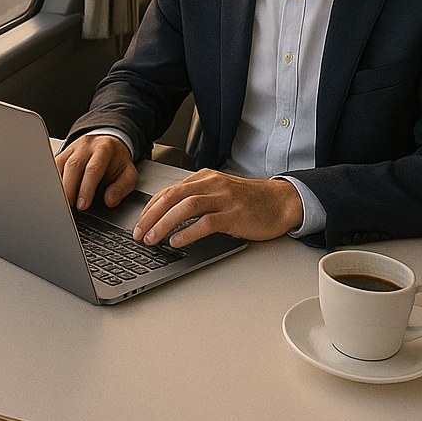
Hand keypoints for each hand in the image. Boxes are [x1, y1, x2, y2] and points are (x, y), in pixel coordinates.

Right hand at [55, 134, 137, 209]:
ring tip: (61, 202)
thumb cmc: (118, 162)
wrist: (111, 143)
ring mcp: (73, 147)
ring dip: (60, 185)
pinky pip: (55, 164)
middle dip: (70, 188)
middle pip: (73, 165)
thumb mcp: (128, 174)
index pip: (93, 169)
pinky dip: (53, 179)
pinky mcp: (64, 152)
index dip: (86, 188)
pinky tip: (56, 191)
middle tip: (69, 206)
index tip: (83, 205)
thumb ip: (121, 188)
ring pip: (61, 164)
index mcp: (104, 149)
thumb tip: (110, 201)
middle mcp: (87, 146)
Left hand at [133, 170, 303, 247]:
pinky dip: (188, 232)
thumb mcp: (220, 193)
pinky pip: (207, 223)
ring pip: (186, 207)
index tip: (140, 223)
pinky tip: (177, 242)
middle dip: (151, 216)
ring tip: (153, 239)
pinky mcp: (235, 215)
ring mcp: (224, 198)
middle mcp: (212, 184)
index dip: (150, 208)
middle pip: (172, 196)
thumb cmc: (250, 201)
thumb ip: (197, 199)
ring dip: (164, 224)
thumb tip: (168, 217)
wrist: (282, 201)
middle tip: (139, 233)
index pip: (169, 190)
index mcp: (205, 178)